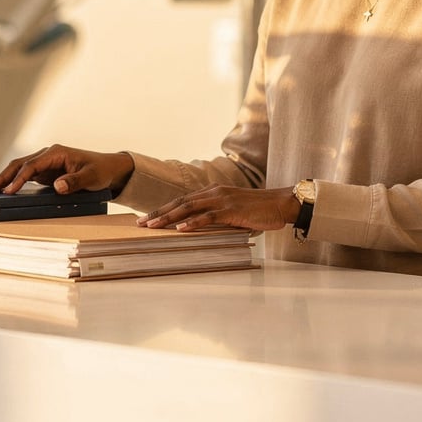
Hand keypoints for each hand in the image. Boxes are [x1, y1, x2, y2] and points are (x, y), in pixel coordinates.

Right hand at [0, 145, 134, 196]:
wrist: (108, 169)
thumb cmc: (100, 171)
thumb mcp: (91, 177)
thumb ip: (75, 181)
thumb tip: (57, 186)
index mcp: (56, 153)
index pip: (31, 166)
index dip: (19, 179)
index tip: (9, 192)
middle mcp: (47, 155)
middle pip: (19, 164)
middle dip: (3, 176)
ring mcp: (45, 163)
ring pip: (19, 169)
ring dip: (5, 179)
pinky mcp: (45, 172)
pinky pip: (25, 176)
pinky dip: (13, 182)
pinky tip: (4, 191)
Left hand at [140, 185, 299, 232]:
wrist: (281, 204)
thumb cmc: (259, 210)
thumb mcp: (234, 211)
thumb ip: (218, 217)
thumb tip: (202, 229)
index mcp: (214, 192)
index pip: (183, 199)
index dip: (164, 208)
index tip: (148, 217)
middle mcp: (215, 192)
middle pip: (180, 202)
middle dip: (159, 212)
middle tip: (140, 222)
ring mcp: (223, 200)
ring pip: (189, 207)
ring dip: (168, 217)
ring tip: (152, 226)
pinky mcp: (232, 210)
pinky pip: (208, 216)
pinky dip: (192, 222)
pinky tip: (180, 228)